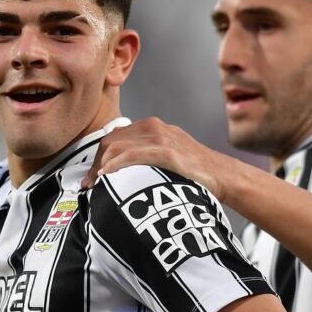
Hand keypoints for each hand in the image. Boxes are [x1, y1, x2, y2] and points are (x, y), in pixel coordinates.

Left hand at [80, 117, 225, 199]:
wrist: (222, 175)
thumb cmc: (196, 170)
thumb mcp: (170, 154)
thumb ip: (149, 154)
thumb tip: (125, 170)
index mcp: (152, 127)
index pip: (115, 137)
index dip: (99, 156)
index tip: (92, 176)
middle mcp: (154, 127)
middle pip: (111, 141)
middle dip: (95, 162)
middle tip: (88, 184)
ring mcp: (160, 138)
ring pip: (117, 146)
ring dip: (100, 166)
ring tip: (94, 185)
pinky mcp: (167, 152)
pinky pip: (132, 155)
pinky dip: (114, 165)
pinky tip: (106, 176)